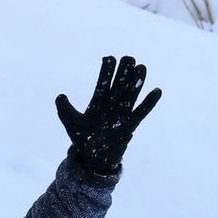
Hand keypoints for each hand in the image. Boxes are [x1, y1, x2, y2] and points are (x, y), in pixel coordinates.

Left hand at [56, 56, 161, 172]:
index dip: (106, 72)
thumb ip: (65, 110)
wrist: (93, 160)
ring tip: (141, 67)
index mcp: (98, 103)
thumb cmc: (83, 140)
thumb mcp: (71, 124)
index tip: (109, 58)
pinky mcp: (129, 126)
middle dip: (123, 72)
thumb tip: (60, 97)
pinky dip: (148, 102)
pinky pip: (141, 112)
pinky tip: (157, 90)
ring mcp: (121, 115)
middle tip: (128, 58)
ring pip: (130, 95)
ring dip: (136, 82)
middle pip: (119, 86)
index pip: (103, 84)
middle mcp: (111, 106)